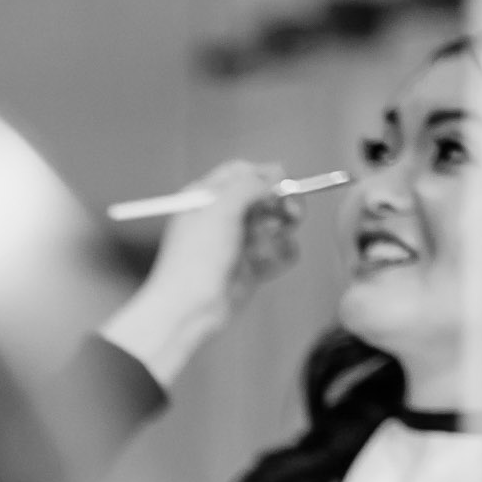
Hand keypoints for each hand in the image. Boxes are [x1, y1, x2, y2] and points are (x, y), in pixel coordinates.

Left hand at [102, 159, 302, 390]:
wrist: (191, 308)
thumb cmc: (195, 258)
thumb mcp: (220, 208)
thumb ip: (249, 185)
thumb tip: (274, 177)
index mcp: (207, 197)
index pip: (241, 172)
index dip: (264, 175)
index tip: (283, 184)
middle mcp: (222, 216)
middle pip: (264, 196)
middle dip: (280, 203)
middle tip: (290, 212)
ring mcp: (238, 241)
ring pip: (276, 223)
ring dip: (278, 232)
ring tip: (266, 244)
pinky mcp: (252, 265)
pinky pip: (280, 251)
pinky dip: (282, 255)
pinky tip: (269, 261)